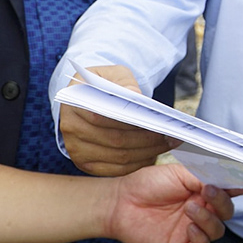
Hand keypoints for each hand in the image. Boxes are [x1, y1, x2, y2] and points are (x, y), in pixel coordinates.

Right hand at [61, 65, 181, 175]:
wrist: (87, 97)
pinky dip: (136, 165)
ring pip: (117, 157)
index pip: (103, 116)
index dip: (132, 122)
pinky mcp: (84, 163)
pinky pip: (115, 169)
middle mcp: (70, 128)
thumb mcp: (113, 73)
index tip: (159, 122)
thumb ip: (125, 82)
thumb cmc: (104, 83)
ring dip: (146, 153)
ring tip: (168, 145)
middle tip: (172, 136)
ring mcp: (76, 149)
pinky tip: (153, 155)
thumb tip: (137, 97)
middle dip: (147, 140)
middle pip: (114, 140)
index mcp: (73, 102)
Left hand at [108, 163, 242, 242]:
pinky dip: (201, 240)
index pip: (228, 189)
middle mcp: (202, 209)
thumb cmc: (146, 184)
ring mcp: (193, 228)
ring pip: (218, 230)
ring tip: (190, 209)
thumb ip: (202, 176)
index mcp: (202, 189)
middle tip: (207, 191)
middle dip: (222, 202)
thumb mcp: (178, 173)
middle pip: (227, 211)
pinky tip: (190, 227)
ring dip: (208, 219)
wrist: (121, 203)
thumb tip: (223, 179)